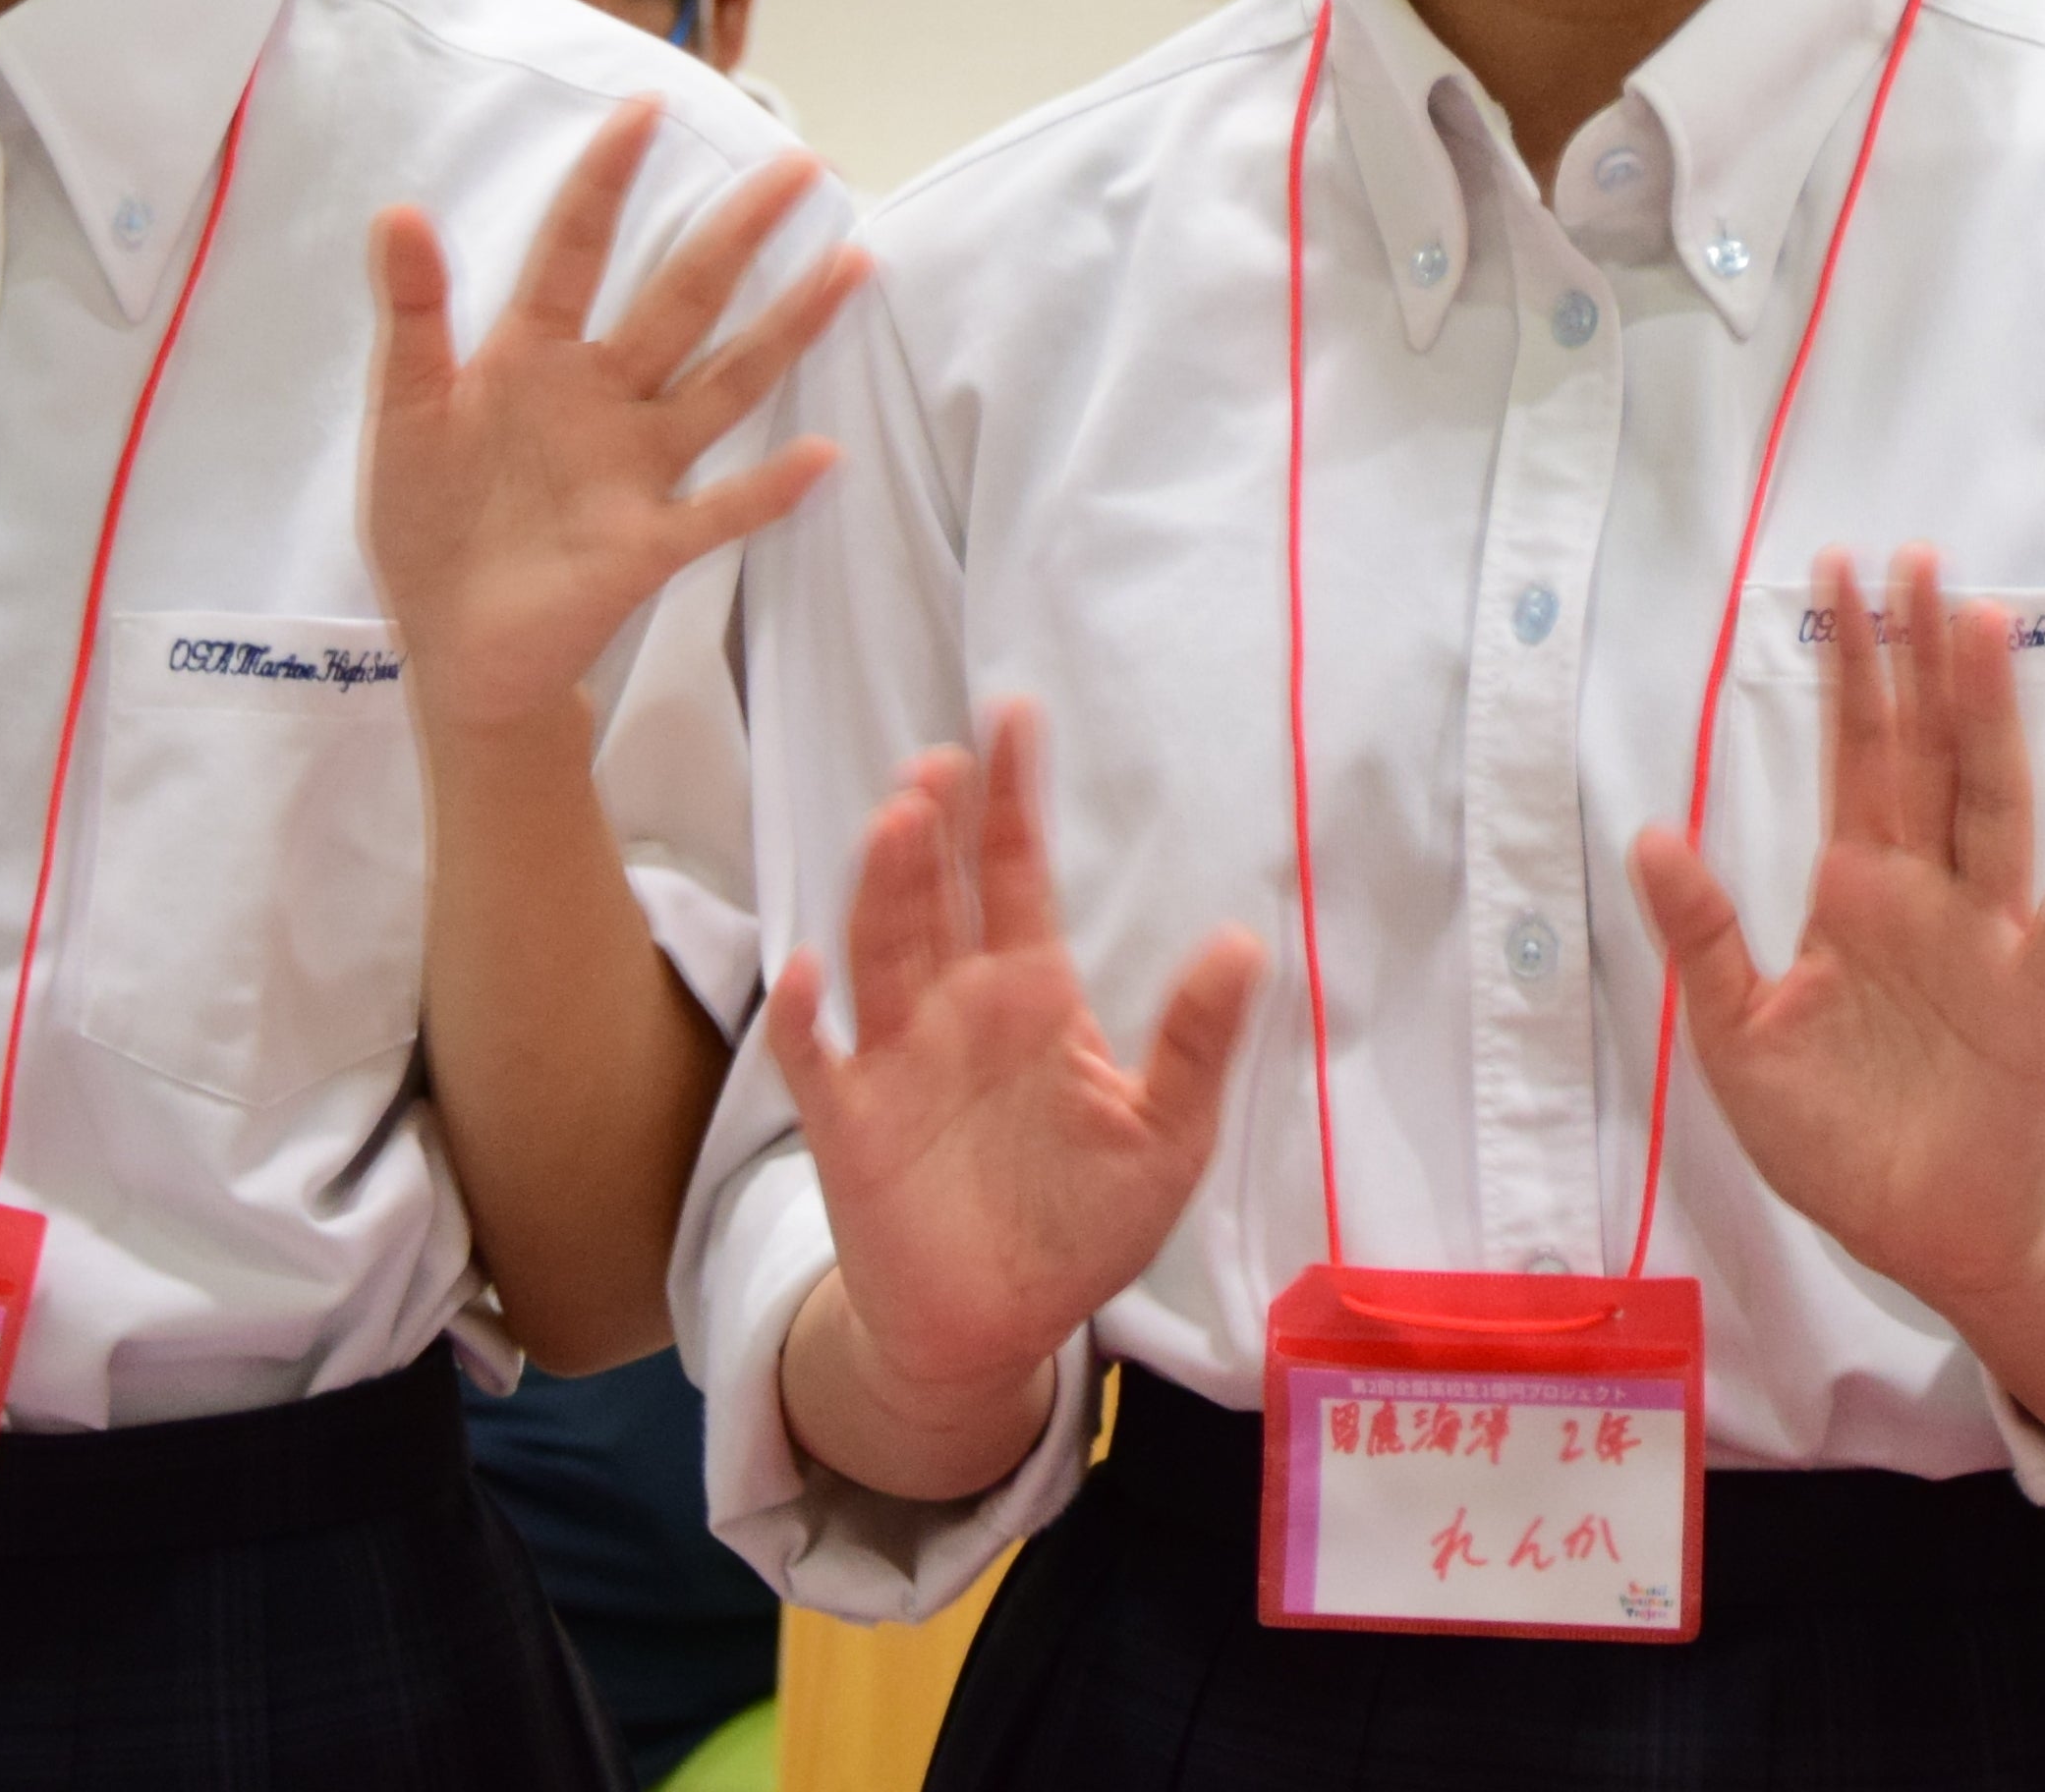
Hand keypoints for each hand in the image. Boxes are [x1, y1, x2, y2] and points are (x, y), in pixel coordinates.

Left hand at [363, 98, 870, 741]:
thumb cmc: (429, 519)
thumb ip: (410, 316)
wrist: (454, 647)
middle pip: (682, 299)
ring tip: (850, 264)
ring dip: (787, 329)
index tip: (645, 104)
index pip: (576, 250)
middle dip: (738, 232)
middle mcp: (603, 397)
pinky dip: (769, 487)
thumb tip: (398, 209)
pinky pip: (720, 510)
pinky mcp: (648, 543)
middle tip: (801, 165)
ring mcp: (635, 468)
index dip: (608, 180)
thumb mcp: (402, 412)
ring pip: (725, 384)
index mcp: (535, 356)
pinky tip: (821, 455)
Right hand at [771, 701, 1261, 1419]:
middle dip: (934, 826)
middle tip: (940, 763)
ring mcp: (894, 1058)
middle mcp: (955, 1006)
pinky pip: (815, 1058)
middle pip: (937, 894)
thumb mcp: (1166, 1137)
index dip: (1011, 800)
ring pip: (879, 951)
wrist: (999, 1328)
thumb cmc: (1081, 1222)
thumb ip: (1197, 1042)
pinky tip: (806, 970)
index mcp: (1032, 994)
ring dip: (883, 888)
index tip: (1014, 715)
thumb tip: (1243, 941)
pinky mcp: (849, 1124)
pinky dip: (800, 1015)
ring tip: (899, 822)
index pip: (1015, 873)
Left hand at [1627, 546, 2044, 1316]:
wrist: (1919, 1236)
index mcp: (1853, 892)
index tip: (1836, 572)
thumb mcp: (1738, 1040)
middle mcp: (1926, 893)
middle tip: (1914, 559)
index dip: (1846, 669)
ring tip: (1981, 629)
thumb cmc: (1833, 1135)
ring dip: (1988, 720)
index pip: (1851, 755)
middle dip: (1917, 659)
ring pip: (1991, 805)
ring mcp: (1987, 938)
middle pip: (1923, 753)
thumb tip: (1651, 830)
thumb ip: (1705, 936)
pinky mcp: (2038, 1000)